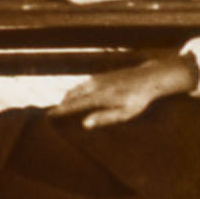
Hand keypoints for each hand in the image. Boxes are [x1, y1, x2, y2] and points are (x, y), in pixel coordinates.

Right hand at [53, 53, 197, 127]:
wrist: (149, 77)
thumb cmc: (138, 99)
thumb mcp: (124, 113)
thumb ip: (104, 118)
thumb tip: (84, 124)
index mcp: (99, 97)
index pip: (75, 104)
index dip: (61, 110)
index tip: (50, 115)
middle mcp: (96, 86)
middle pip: (73, 94)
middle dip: (62, 103)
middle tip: (53, 113)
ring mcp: (99, 78)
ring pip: (78, 87)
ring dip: (69, 96)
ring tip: (63, 104)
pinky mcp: (103, 75)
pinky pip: (84, 83)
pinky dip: (77, 89)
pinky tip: (78, 93)